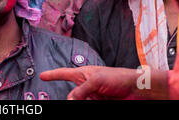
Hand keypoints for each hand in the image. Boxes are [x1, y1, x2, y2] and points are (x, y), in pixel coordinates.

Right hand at [40, 66, 168, 99]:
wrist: (136, 89)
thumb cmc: (118, 77)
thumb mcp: (96, 81)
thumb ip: (81, 90)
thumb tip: (69, 99)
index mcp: (83, 74)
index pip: (64, 73)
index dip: (52, 75)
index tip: (42, 76)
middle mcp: (86, 86)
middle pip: (71, 95)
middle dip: (71, 99)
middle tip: (76, 100)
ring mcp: (92, 96)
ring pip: (79, 101)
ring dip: (78, 100)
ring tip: (95, 98)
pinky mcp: (99, 103)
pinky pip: (88, 105)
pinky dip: (86, 103)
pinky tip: (95, 100)